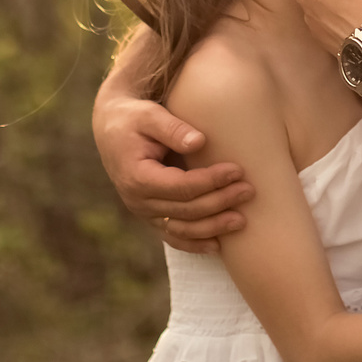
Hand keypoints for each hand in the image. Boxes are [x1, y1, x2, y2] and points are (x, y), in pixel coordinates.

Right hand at [92, 93, 253, 254]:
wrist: (113, 131)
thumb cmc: (134, 119)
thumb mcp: (148, 115)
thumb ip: (172, 128)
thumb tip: (199, 142)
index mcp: (137, 177)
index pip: (181, 186)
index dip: (211, 181)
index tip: (237, 170)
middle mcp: (138, 201)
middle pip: (186, 210)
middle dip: (220, 202)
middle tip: (249, 191)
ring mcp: (144, 212)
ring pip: (182, 229)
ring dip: (213, 227)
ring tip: (242, 220)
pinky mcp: (151, 216)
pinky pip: (173, 236)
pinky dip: (194, 243)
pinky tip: (218, 246)